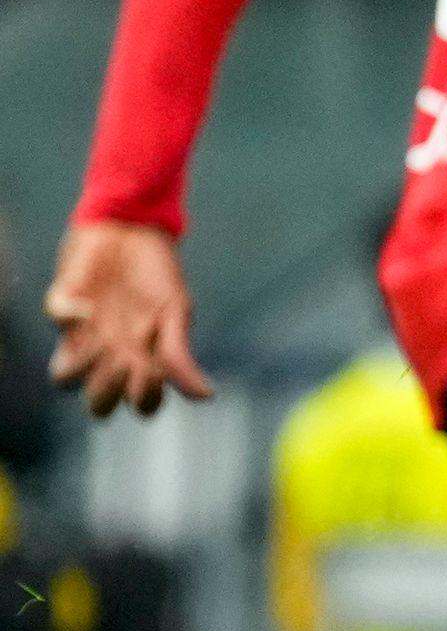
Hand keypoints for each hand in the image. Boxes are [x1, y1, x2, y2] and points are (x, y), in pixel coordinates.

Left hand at [44, 221, 211, 418]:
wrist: (134, 227)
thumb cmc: (158, 272)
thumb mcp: (176, 312)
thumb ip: (180, 355)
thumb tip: (207, 396)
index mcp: (141, 359)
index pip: (140, 403)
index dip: (146, 399)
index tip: (155, 372)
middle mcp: (109, 355)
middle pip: (99, 403)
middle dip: (109, 391)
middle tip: (126, 361)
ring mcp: (81, 334)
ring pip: (64, 379)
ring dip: (82, 367)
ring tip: (104, 341)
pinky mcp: (62, 306)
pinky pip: (55, 319)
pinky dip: (69, 315)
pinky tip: (88, 304)